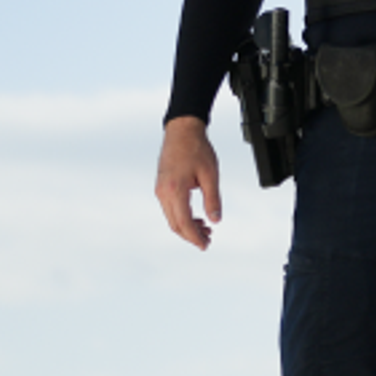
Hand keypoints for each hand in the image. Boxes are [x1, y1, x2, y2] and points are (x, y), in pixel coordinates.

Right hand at [157, 117, 220, 249]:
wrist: (182, 130)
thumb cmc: (195, 148)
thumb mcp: (210, 174)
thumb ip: (213, 199)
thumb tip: (215, 219)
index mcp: (175, 190)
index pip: (184, 223)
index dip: (195, 237)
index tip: (205, 244)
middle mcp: (163, 192)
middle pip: (175, 224)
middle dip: (191, 235)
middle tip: (207, 239)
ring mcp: (160, 189)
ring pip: (171, 218)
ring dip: (187, 227)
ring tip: (205, 228)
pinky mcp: (161, 186)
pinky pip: (170, 208)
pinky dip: (182, 216)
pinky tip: (195, 216)